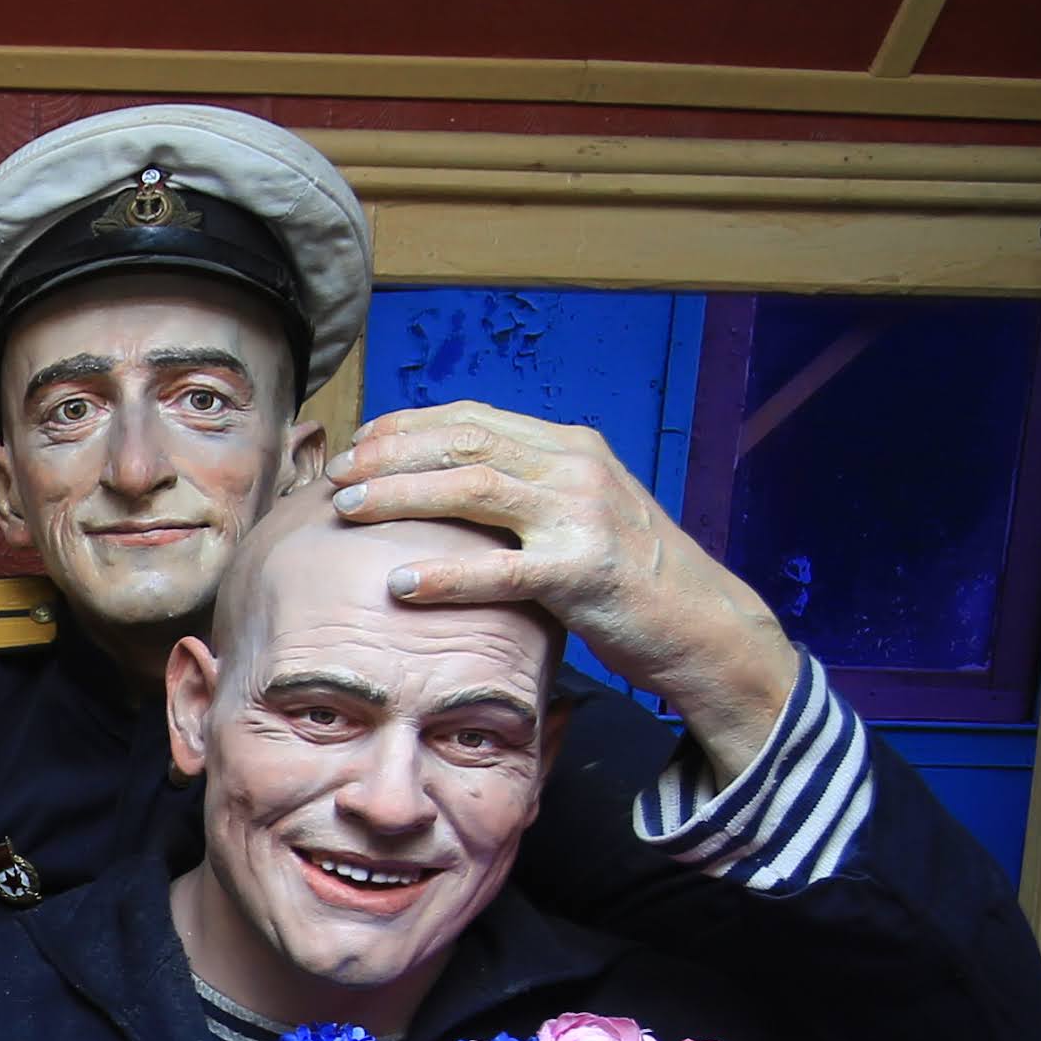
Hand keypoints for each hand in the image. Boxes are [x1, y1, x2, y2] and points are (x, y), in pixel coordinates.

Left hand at [324, 400, 797, 775]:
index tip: (359, 443)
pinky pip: (501, 569)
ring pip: (473, 489)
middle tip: (338, 474)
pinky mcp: (584, 571)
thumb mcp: (581, 513)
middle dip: (390, 454)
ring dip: (402, 495)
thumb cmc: (630, 577)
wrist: (701, 623)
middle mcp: (575, 466)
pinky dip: (447, 575)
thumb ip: (527, 492)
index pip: (473, 418)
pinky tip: (402, 583)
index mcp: (570, 446)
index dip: (408, 426)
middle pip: (464, 443)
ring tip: (350, 511)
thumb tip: (451, 485)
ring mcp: (581, 515)